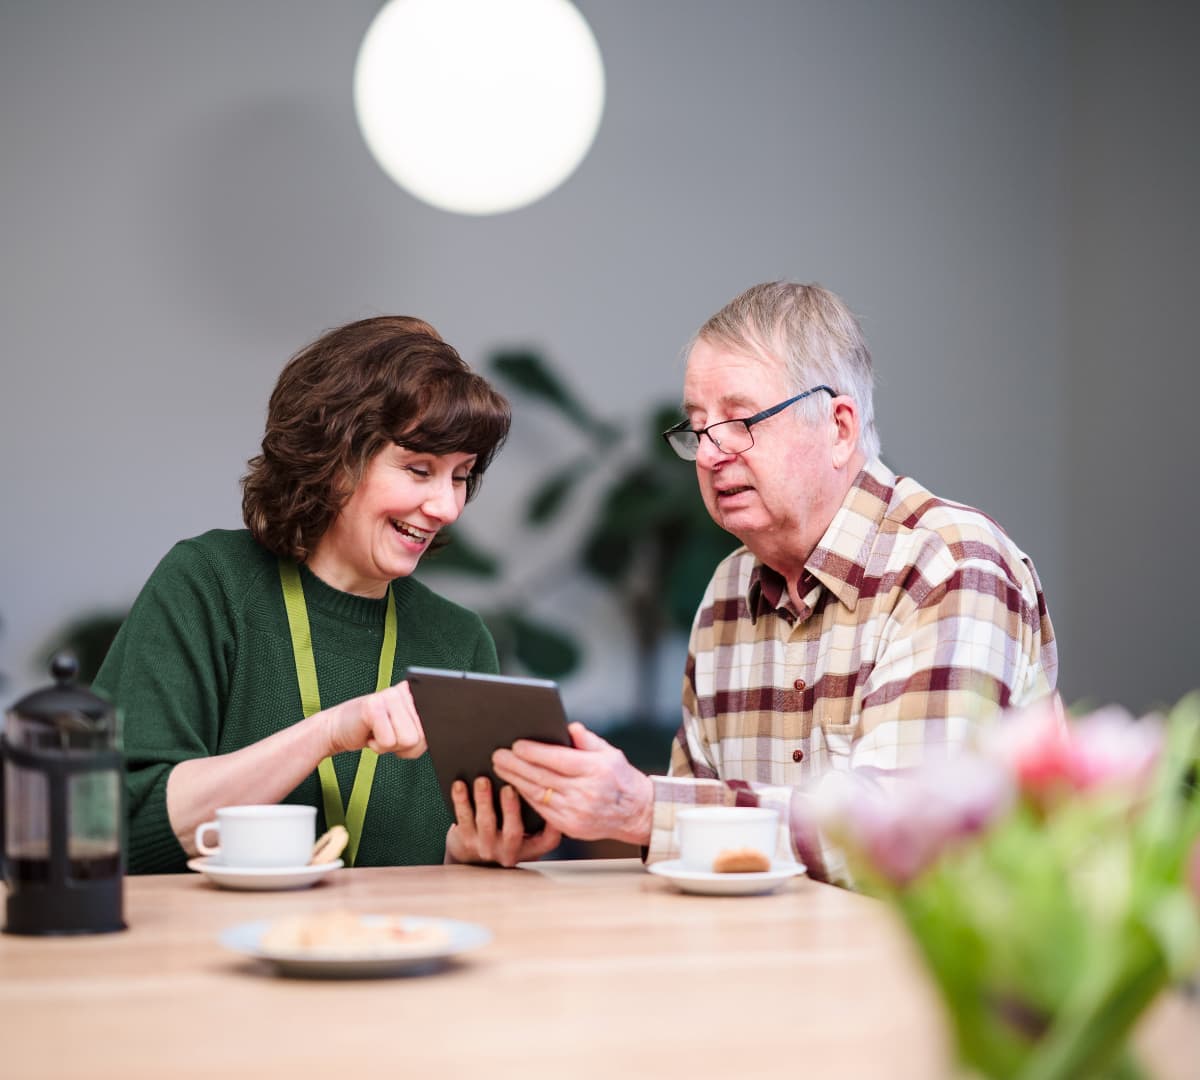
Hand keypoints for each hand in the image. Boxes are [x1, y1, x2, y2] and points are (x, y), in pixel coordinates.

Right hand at [323, 680, 426, 758]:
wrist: (339, 728)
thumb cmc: (374, 730)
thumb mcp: (405, 731)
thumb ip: (422, 732)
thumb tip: (430, 737)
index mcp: (416, 694)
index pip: (436, 725)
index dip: (420, 740)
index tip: (404, 734)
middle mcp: (404, 691)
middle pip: (422, 737)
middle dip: (404, 746)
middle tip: (388, 734)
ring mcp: (388, 696)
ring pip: (408, 740)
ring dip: (390, 746)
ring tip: (380, 733)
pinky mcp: (373, 706)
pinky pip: (388, 742)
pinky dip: (378, 746)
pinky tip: (370, 733)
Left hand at [444, 777, 561, 866]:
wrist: (472, 857)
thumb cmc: (506, 833)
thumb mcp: (528, 832)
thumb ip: (537, 814)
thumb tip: (544, 782)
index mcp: (530, 848)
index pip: (548, 841)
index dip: (553, 826)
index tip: (550, 803)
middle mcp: (509, 851)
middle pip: (513, 832)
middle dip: (511, 808)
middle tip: (509, 787)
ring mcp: (486, 847)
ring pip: (485, 823)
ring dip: (484, 800)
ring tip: (482, 781)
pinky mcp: (465, 841)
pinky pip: (463, 819)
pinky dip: (461, 801)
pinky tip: (460, 786)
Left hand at [492, 723, 653, 846]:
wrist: (635, 813)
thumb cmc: (620, 777)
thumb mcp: (610, 752)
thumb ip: (587, 740)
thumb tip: (568, 727)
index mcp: (595, 770)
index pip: (558, 759)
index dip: (534, 752)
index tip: (516, 745)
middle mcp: (585, 793)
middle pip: (542, 777)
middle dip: (516, 765)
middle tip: (498, 755)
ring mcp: (576, 812)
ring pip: (538, 794)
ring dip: (515, 781)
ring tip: (500, 768)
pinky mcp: (570, 827)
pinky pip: (542, 810)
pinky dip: (526, 797)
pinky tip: (515, 786)